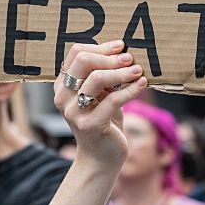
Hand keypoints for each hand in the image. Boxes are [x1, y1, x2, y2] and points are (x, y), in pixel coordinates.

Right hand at [55, 41, 147, 167]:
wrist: (101, 158)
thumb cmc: (104, 121)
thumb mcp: (101, 95)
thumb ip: (104, 75)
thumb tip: (123, 51)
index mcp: (63, 86)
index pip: (76, 54)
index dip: (100, 47)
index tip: (120, 46)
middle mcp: (63, 97)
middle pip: (84, 62)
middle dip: (110, 58)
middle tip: (130, 58)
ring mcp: (74, 112)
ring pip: (97, 78)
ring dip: (122, 72)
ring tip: (138, 71)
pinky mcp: (90, 125)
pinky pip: (113, 100)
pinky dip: (130, 90)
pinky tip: (142, 85)